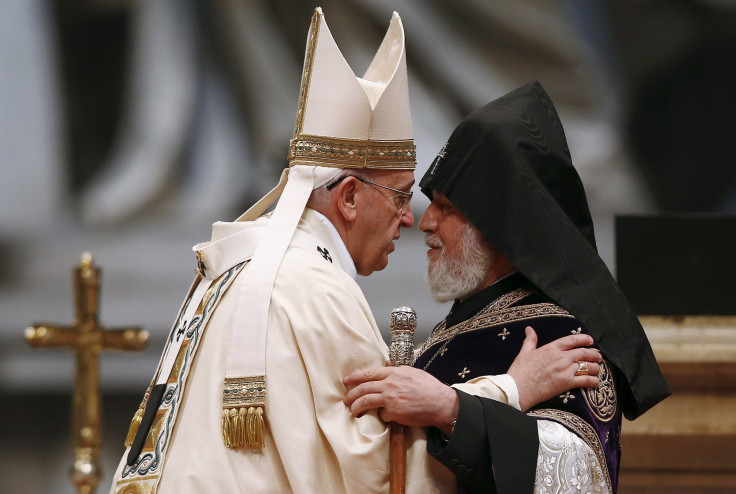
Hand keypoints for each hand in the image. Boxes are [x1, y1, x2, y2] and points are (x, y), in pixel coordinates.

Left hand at [343, 365, 458, 432]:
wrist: (441, 403)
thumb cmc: (429, 388)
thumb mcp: (413, 372)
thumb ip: (398, 369)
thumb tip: (387, 363)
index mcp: (394, 373)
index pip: (369, 373)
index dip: (355, 377)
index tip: (346, 380)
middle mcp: (389, 384)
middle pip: (363, 388)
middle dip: (351, 394)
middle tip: (346, 400)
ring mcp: (390, 398)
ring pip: (365, 401)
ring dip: (356, 407)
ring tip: (354, 411)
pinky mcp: (393, 412)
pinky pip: (382, 415)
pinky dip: (383, 416)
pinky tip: (387, 417)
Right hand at [509, 326, 601, 410]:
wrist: (518, 388)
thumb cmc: (520, 371)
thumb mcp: (524, 352)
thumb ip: (530, 340)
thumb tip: (529, 329)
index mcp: (551, 349)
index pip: (572, 340)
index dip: (584, 339)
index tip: (590, 340)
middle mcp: (561, 358)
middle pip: (583, 353)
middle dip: (593, 354)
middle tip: (598, 356)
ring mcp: (565, 370)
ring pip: (587, 366)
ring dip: (595, 367)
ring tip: (597, 369)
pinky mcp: (567, 383)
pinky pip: (585, 380)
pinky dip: (593, 381)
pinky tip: (596, 382)